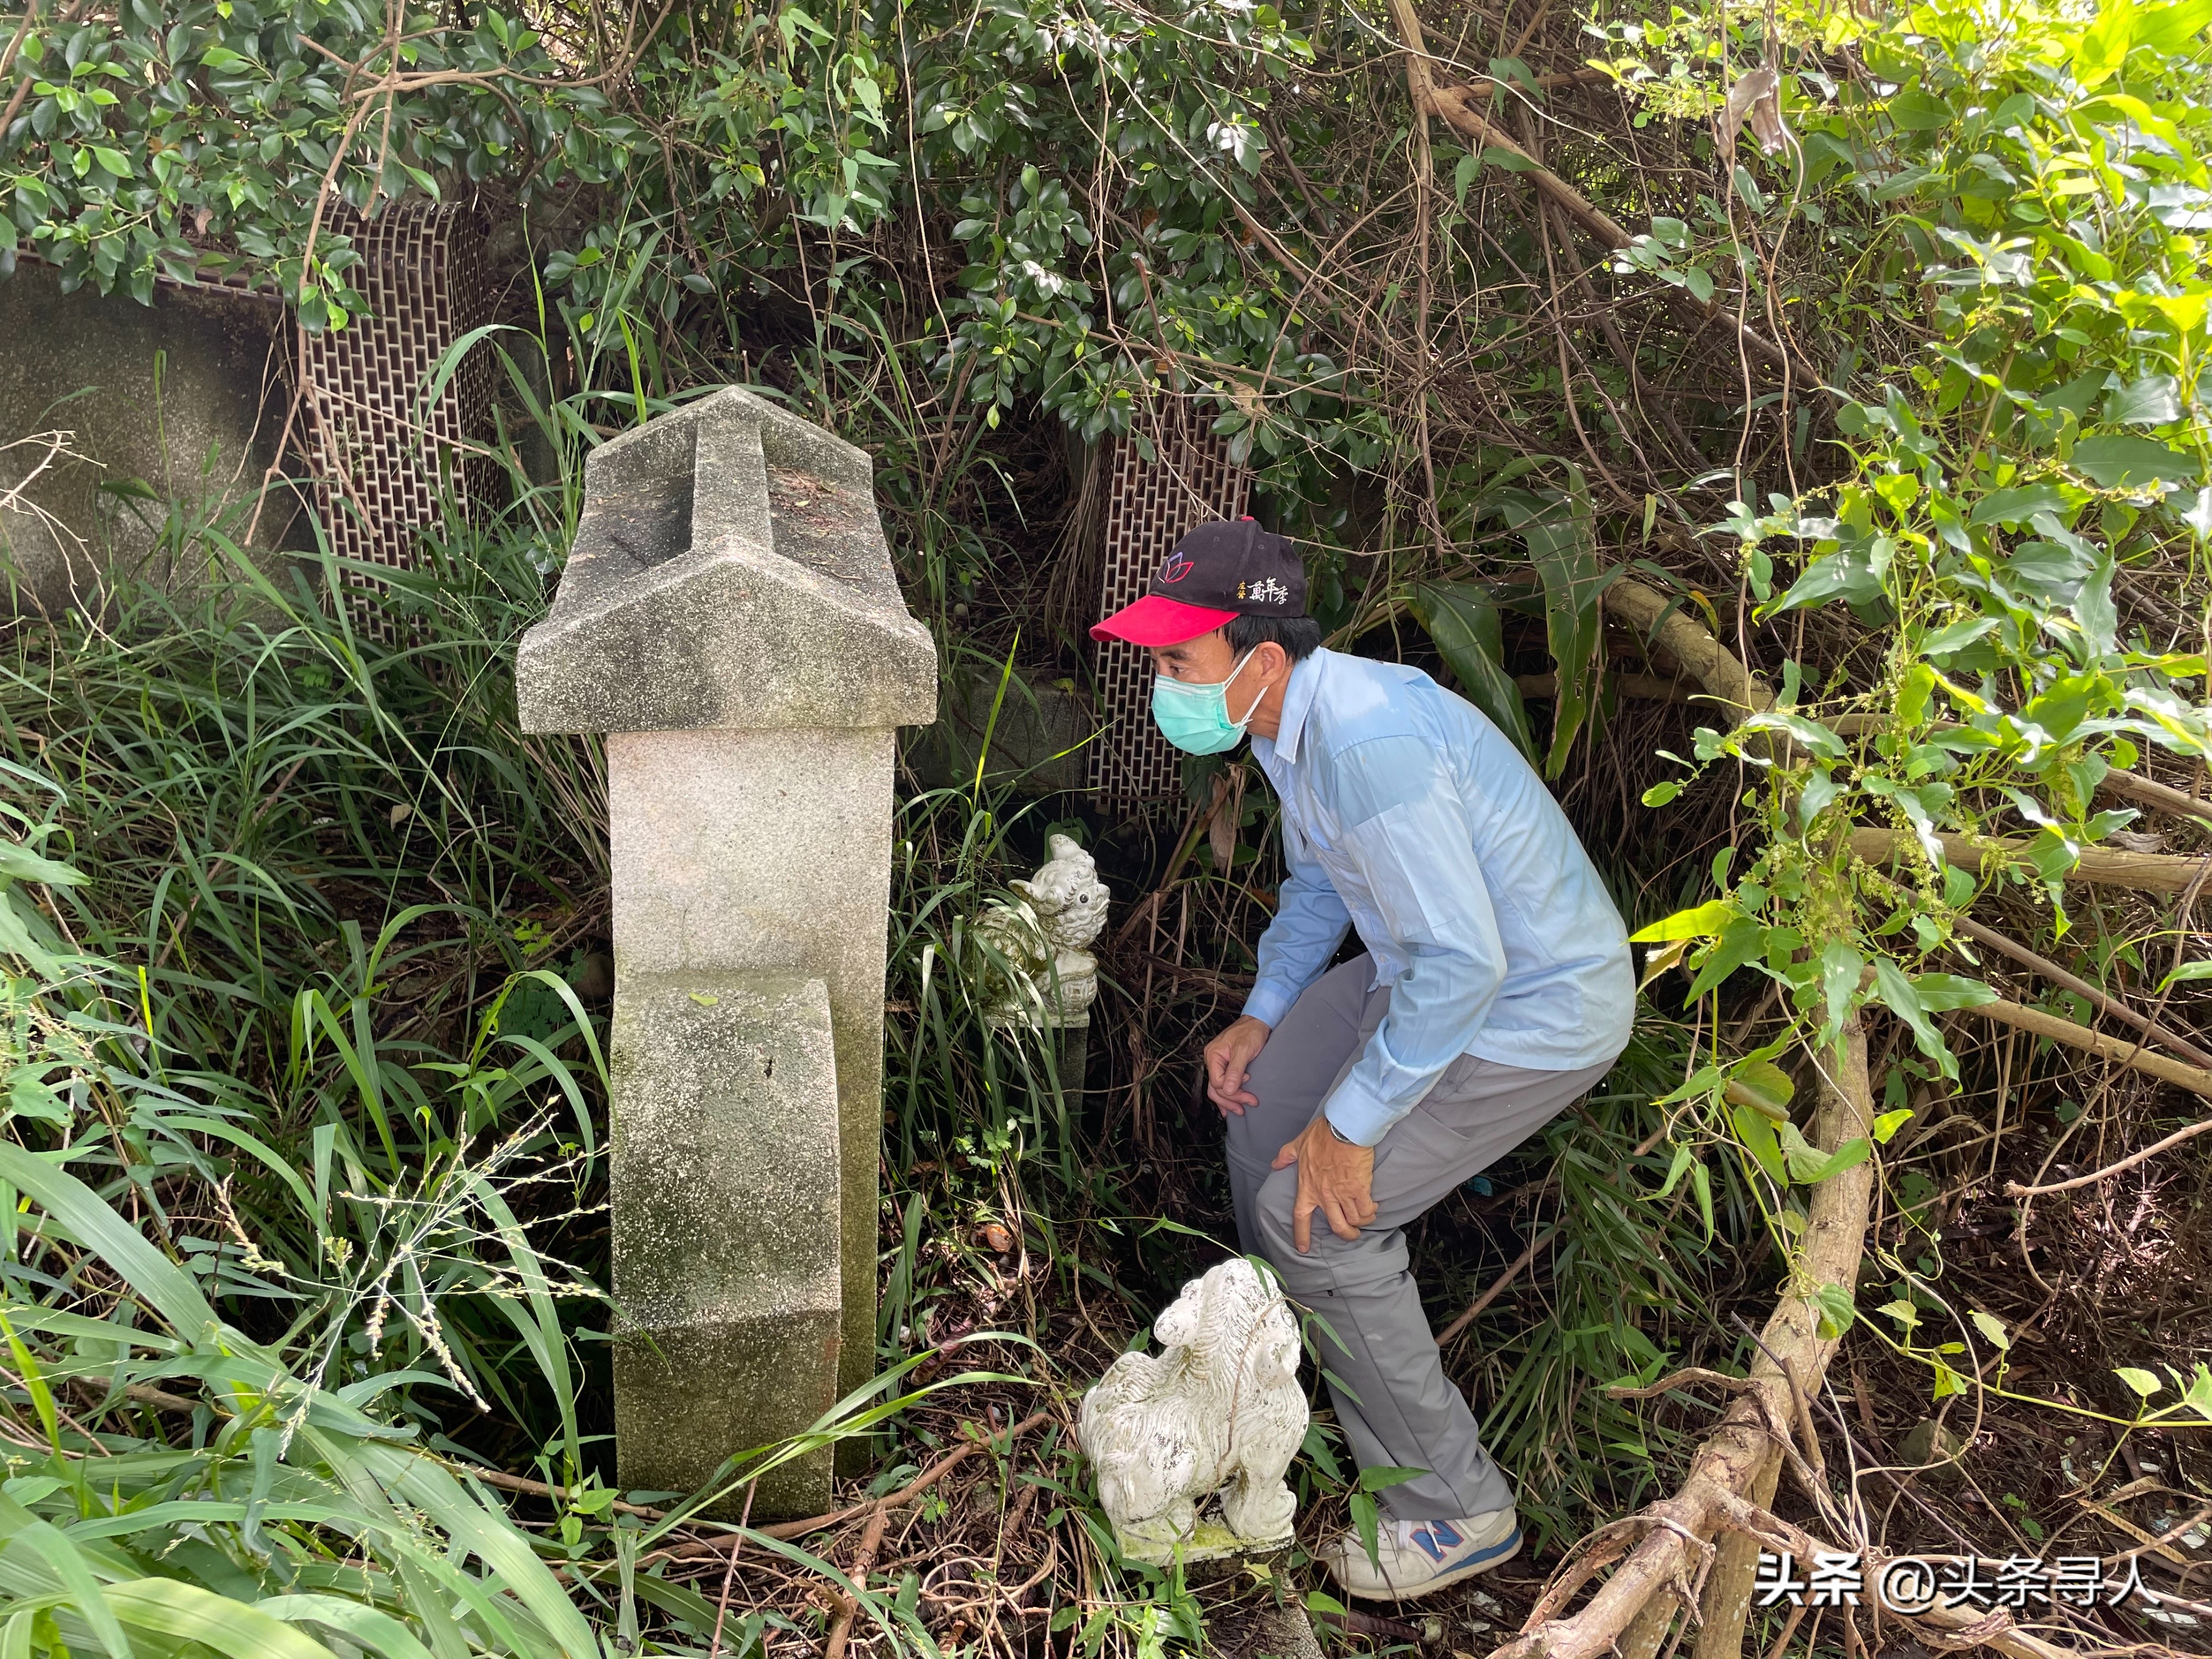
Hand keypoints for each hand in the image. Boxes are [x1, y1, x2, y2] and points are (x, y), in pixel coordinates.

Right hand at [1204, 1016, 1271, 1115]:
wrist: (1258, 1022)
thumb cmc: (1251, 1032)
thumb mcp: (1244, 1050)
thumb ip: (1235, 1070)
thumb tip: (1228, 1090)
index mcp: (1213, 1055)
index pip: (1217, 1082)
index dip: (1232, 1089)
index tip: (1248, 1087)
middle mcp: (1212, 1060)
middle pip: (1215, 1088)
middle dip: (1231, 1099)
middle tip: (1247, 1106)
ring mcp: (1218, 1063)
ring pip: (1218, 1089)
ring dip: (1229, 1101)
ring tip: (1240, 1110)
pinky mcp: (1225, 1066)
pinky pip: (1222, 1084)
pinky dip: (1227, 1095)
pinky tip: (1230, 1106)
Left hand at [1272, 1118, 1376, 1251]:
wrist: (1344, 1129)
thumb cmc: (1322, 1135)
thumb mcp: (1299, 1144)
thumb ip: (1287, 1155)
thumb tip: (1275, 1163)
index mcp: (1308, 1187)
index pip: (1301, 1217)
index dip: (1301, 1235)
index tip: (1303, 1248)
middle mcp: (1325, 1196)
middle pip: (1337, 1227)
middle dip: (1347, 1235)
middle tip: (1352, 1234)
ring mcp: (1343, 1194)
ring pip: (1354, 1220)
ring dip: (1361, 1222)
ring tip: (1366, 1216)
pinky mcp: (1360, 1189)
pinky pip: (1366, 1210)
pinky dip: (1371, 1211)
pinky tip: (1373, 1206)